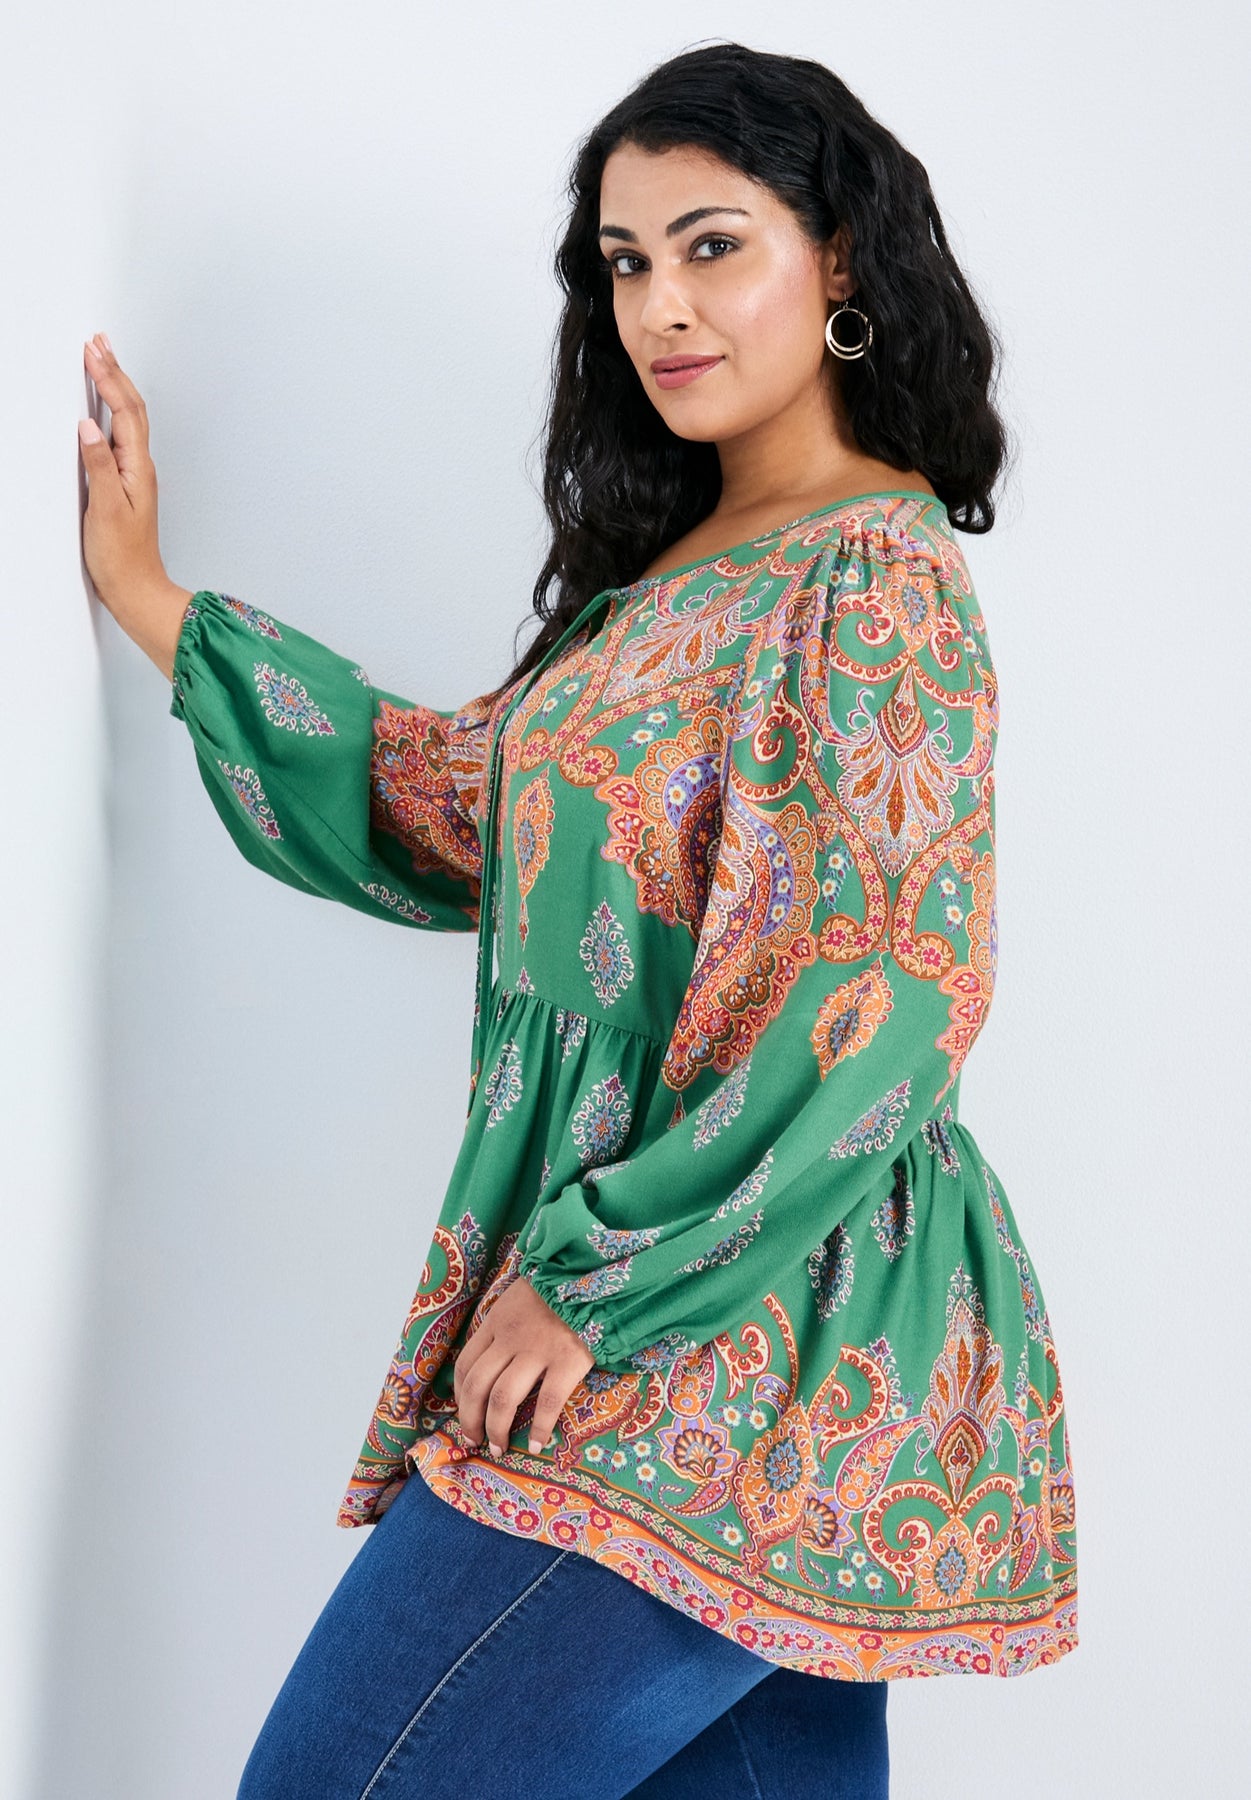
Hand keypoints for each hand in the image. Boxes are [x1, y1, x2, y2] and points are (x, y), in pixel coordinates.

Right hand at [79, 333, 171, 608]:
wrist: (137, 590)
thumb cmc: (122, 558)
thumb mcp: (104, 509)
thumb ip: (97, 466)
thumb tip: (88, 427)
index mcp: (137, 469)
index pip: (124, 411)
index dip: (108, 378)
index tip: (92, 351)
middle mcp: (140, 468)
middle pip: (131, 409)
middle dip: (114, 373)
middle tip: (99, 342)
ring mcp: (135, 477)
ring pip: (128, 421)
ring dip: (115, 388)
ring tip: (102, 362)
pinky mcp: (125, 487)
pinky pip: (120, 438)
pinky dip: (111, 414)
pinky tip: (103, 411)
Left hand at [453, 1274, 594, 1456]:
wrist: (595, 1272)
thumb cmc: (559, 1286)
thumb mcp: (519, 1297)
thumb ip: (504, 1325)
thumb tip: (493, 1359)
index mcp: (497, 1321)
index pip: (465, 1364)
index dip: (459, 1396)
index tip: (465, 1413)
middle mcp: (511, 1338)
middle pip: (477, 1386)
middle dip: (470, 1420)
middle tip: (474, 1441)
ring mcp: (539, 1350)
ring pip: (503, 1399)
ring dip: (496, 1430)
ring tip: (498, 1448)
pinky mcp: (568, 1361)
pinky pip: (547, 1403)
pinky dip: (539, 1429)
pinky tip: (537, 1445)